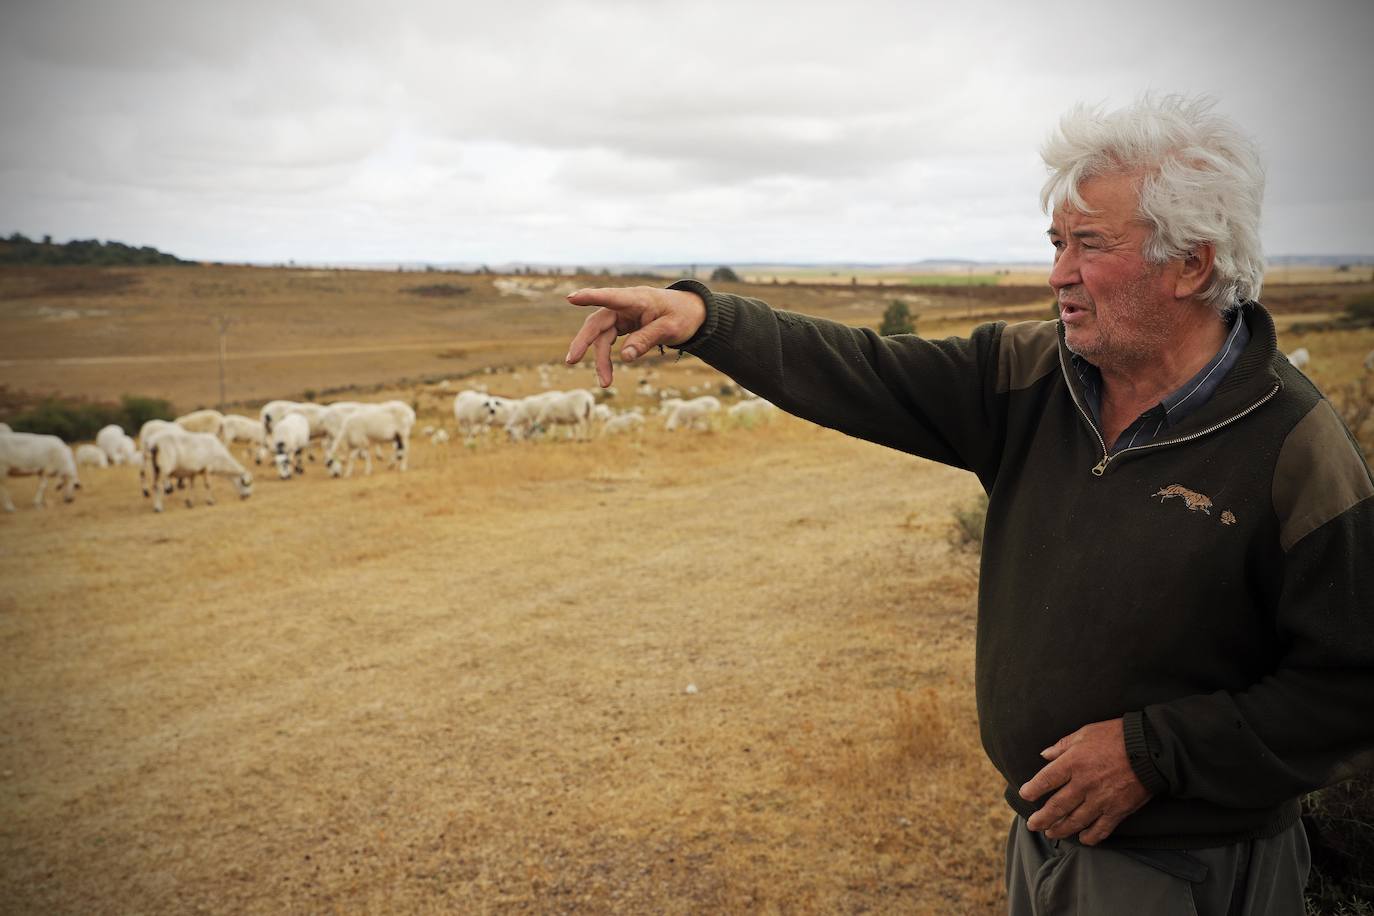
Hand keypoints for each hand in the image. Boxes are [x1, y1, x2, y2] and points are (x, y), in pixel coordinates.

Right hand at [565, 286, 706, 386]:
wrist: (691, 312)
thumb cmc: (682, 316)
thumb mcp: (670, 329)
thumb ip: (647, 340)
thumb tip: (625, 357)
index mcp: (637, 299)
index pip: (610, 297)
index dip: (590, 297)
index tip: (571, 298)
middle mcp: (624, 305)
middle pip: (598, 323)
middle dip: (584, 342)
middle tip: (571, 361)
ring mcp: (621, 315)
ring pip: (602, 336)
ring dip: (600, 359)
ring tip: (605, 383)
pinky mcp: (622, 324)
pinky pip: (608, 340)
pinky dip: (606, 356)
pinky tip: (606, 372)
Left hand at [1018, 718, 1151, 845]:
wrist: (1150, 748)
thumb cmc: (1116, 736)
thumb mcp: (1084, 733)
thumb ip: (1062, 745)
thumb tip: (1044, 754)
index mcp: (1073, 763)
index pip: (1045, 780)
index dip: (1032, 790)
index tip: (1025, 795)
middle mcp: (1083, 784)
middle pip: (1057, 806)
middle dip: (1042, 819)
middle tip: (1033, 825)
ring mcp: (1101, 800)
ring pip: (1075, 821)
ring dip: (1061, 830)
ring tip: (1051, 834)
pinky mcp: (1118, 810)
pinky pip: (1101, 829)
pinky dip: (1090, 837)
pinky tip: (1082, 840)